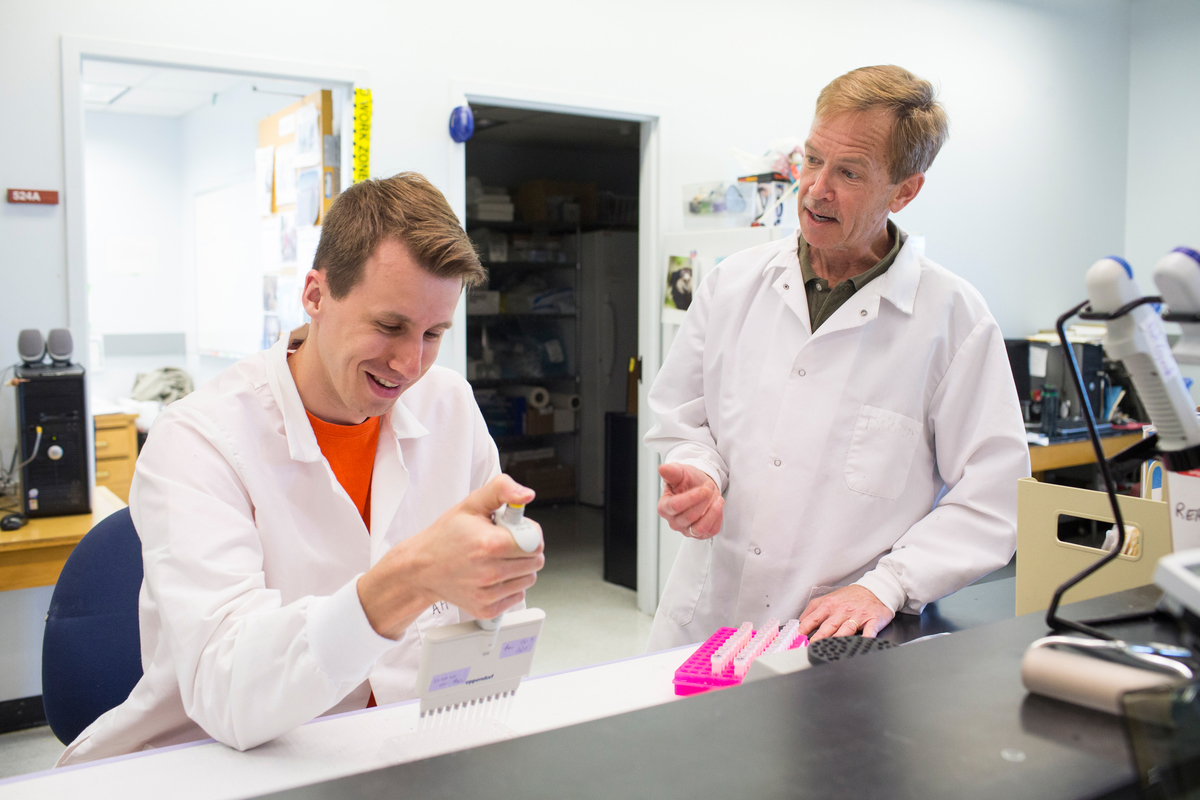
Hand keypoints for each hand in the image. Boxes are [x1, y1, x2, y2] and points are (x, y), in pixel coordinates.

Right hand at [357, 474, 544, 638]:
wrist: (422, 568)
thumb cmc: (446, 536)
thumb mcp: (472, 504)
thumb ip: (502, 490)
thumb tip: (526, 494)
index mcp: (489, 544)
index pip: (535, 542)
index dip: (529, 532)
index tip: (514, 530)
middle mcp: (490, 572)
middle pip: (536, 561)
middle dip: (525, 549)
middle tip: (503, 543)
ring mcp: (488, 594)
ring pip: (529, 579)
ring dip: (520, 568)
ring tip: (497, 559)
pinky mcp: (487, 609)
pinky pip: (518, 596)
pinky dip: (510, 585)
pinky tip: (493, 575)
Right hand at [657, 463, 723, 538]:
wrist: (699, 487)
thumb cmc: (687, 481)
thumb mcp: (680, 472)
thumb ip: (672, 471)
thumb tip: (663, 468)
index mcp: (664, 507)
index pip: (675, 506)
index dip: (692, 498)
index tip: (705, 488)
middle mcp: (673, 522)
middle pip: (689, 517)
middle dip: (704, 501)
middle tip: (711, 487)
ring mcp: (687, 530)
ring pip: (700, 528)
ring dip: (713, 513)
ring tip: (719, 499)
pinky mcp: (700, 534)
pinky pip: (711, 531)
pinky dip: (717, 519)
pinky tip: (717, 506)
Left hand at [797, 585, 893, 641]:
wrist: (875, 590)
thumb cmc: (850, 597)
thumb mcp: (829, 598)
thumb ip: (813, 609)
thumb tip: (800, 622)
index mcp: (829, 605)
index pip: (813, 619)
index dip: (804, 629)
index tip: (797, 639)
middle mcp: (842, 611)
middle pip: (828, 626)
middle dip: (819, 637)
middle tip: (811, 647)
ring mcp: (857, 616)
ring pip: (846, 630)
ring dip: (838, 639)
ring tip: (831, 649)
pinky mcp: (872, 621)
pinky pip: (869, 631)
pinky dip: (866, 639)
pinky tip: (861, 645)